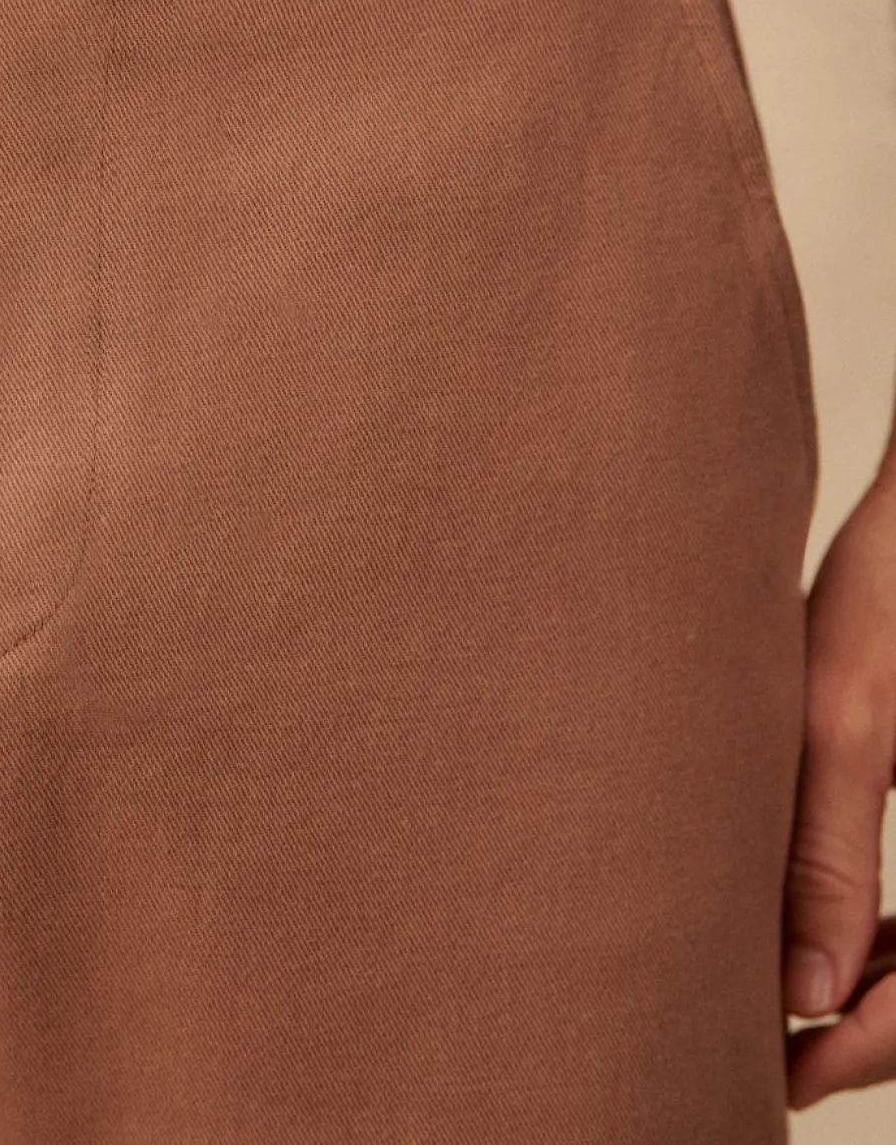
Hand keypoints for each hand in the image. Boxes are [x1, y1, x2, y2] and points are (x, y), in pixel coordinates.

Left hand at [783, 472, 895, 1109]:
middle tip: (775, 1048)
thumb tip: (799, 992)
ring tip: (785, 994)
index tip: (779, 1069)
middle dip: (872, 1026)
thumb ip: (828, 857)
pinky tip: (834, 934)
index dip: (861, 1049)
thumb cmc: (895, 588)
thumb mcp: (846, 720)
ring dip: (884, 984)